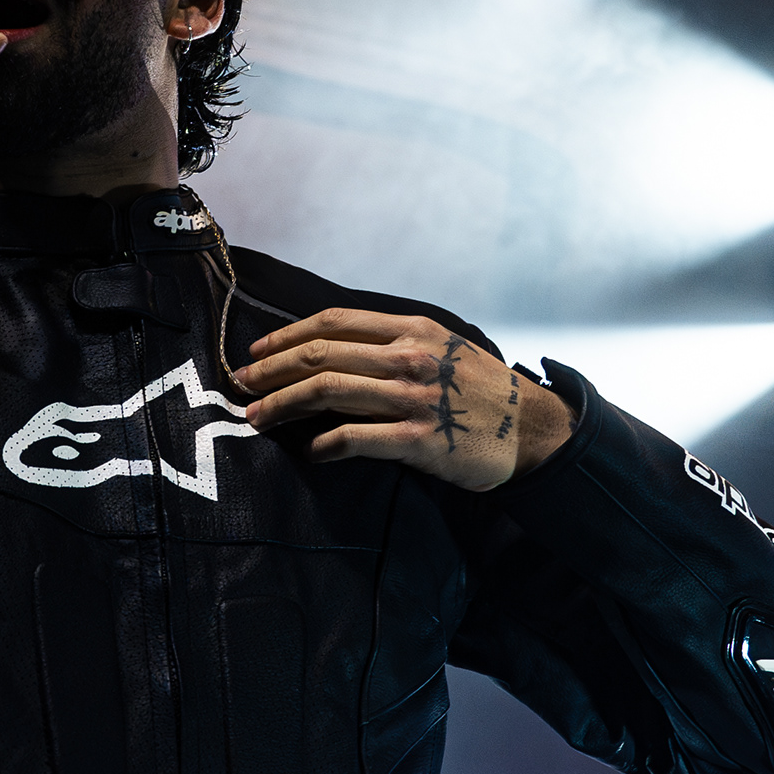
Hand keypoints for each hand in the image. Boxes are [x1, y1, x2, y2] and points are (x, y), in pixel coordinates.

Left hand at [234, 309, 573, 489]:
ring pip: (328, 392)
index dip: (287, 335)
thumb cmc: (481, 393)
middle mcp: (410, 357)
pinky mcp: (418, 439)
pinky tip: (312, 451)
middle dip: (270, 370)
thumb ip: (396, 345)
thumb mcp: (445, 349)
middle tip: (241, 385)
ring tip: (258, 417)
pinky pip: (355, 438)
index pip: (334, 322)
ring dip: (283, 405)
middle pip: (321, 355)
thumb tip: (335, 351)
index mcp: (413, 330)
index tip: (256, 350)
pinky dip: (325, 444)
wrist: (533, 430)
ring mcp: (413, 398)